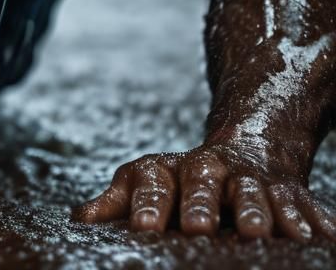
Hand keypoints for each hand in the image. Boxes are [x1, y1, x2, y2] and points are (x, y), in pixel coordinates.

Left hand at [72, 142, 335, 240]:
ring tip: (258, 234)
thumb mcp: (149, 182)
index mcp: (172, 169)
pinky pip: (305, 208)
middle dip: (200, 205)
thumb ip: (119, 201)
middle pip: (203, 182)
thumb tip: (80, 221)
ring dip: (257, 213)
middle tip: (197, 229)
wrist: (243, 152)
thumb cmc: (184, 180)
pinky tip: (318, 240)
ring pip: (255, 193)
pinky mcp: (290, 195)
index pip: (153, 183)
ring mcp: (252, 181)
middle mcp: (211, 170)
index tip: (141, 230)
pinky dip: (312, 223)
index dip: (146, 206)